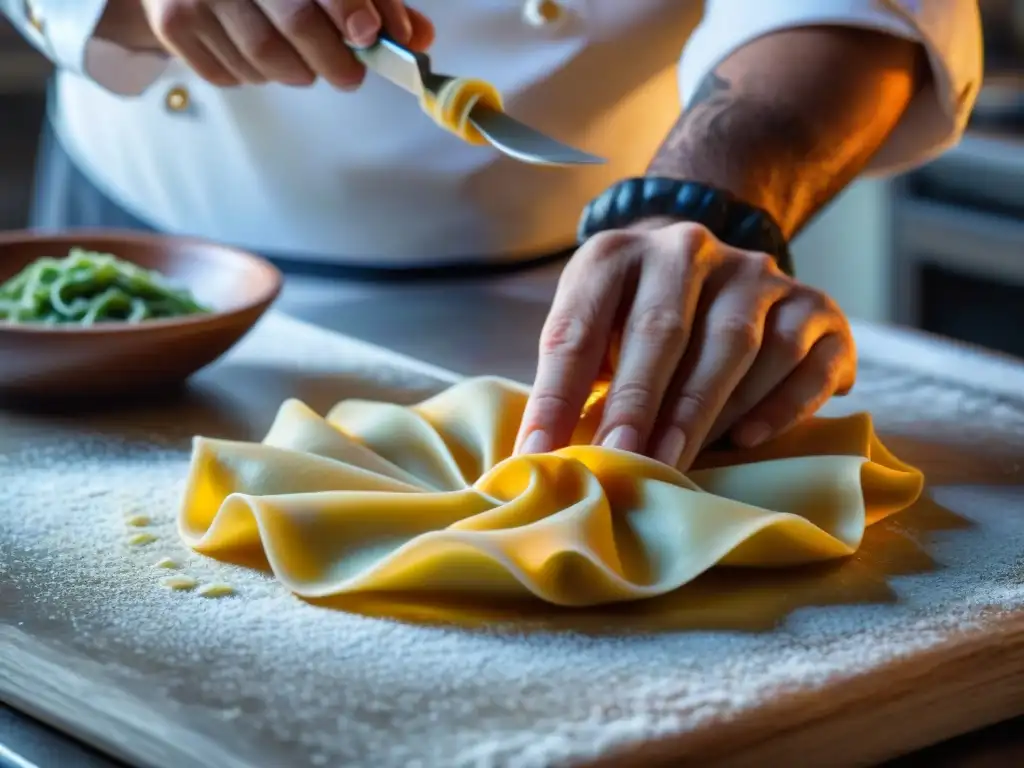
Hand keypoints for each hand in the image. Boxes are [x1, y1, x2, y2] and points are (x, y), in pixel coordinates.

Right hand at [135, 0, 433, 87]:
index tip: (369, 35)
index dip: (350, 8)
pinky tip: (258, 55)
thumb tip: (416, 38)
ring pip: (264, 59)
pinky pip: (232, 75)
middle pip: (295, 22)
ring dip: (297, 72)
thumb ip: (373, 1)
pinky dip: (257, 77)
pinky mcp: (172, 23)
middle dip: (334, 60)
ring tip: (302, 62)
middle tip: (351, 75)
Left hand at [514, 219, 856, 469]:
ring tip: (677, 466)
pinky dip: (780, 406)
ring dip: (706, 412)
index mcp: (615, 256)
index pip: (578, 328)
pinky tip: (748, 441)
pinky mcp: (815, 306)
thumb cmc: (633, 321)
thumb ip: (571, 381)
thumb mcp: (592, 332)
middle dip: (639, 406)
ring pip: (739, 344)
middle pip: (663, 331)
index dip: (557, 397)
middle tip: (622, 465)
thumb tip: (539, 459)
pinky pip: (806, 359)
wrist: (707, 267)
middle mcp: (687, 250)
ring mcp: (757, 275)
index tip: (540, 457)